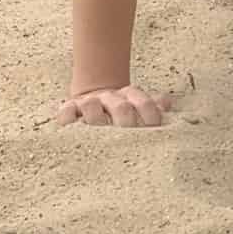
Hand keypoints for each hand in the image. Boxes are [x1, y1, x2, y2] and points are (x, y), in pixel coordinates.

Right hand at [54, 84, 175, 128]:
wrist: (95, 95)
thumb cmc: (122, 111)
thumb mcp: (139, 106)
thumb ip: (154, 107)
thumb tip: (167, 104)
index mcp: (130, 95)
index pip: (144, 102)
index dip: (151, 115)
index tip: (155, 130)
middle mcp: (110, 97)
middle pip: (120, 106)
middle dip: (127, 122)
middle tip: (129, 138)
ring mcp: (88, 102)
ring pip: (91, 106)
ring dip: (97, 120)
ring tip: (101, 137)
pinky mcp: (69, 109)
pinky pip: (65, 112)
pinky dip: (67, 120)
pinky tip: (72, 130)